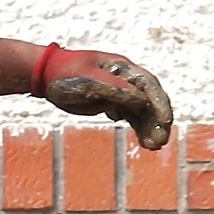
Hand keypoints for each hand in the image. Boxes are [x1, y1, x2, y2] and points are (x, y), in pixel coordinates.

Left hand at [35, 45, 173, 146]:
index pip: (148, 85)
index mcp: (122, 68)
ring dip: (150, 128)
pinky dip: (140, 129)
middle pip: (149, 99)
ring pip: (143, 111)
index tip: (165, 121)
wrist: (47, 77)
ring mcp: (122, 92)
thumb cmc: (65, 74)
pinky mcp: (115, 104)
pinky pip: (133, 117)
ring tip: (155, 146)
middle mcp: (126, 80)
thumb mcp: (87, 80)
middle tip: (161, 140)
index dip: (159, 102)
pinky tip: (146, 143)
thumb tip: (141, 100)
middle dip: (157, 119)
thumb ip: (113, 89)